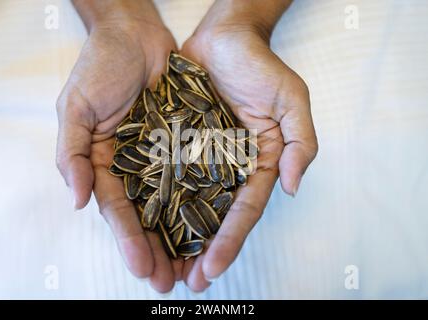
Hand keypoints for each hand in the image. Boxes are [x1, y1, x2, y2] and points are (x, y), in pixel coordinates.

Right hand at [56, 1, 181, 291]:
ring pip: (177, 203)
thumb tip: (78, 200)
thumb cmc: (100, 68)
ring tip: (194, 267)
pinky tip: (214, 225)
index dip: (129, 240)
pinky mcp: (190, 141)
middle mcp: (139, 166)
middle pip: (150, 216)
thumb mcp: (76, 108)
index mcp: (108, 164)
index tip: (141, 267)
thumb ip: (73, 154)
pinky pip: (200, 173)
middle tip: (169, 281)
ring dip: (183, 236)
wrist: (135, 35)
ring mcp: (166, 155)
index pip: (119, 211)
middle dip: (158, 250)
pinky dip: (205, 199)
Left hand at [180, 2, 317, 290]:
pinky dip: (154, 201)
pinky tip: (141, 225)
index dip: (230, 241)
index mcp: (257, 164)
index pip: (244, 210)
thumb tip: (292, 187)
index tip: (213, 268)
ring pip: (186, 204)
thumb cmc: (260, 67)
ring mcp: (199, 158)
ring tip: (159, 268)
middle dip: (201, 251)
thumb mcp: (292, 101)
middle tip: (183, 282)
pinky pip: (163, 175)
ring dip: (173, 237)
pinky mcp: (175, 144)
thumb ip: (301, 143)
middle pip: (213, 217)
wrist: (224, 38)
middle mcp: (227, 168)